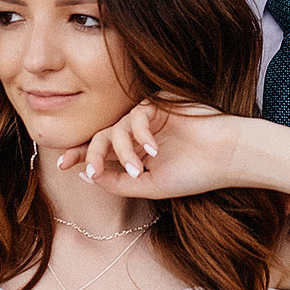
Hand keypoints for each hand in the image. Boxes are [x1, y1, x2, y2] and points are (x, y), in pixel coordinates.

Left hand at [67, 100, 241, 197]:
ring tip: (137, 168)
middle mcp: (139, 133)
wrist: (226, 157)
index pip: (103, 151)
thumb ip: (116, 182)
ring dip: (122, 152)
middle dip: (89, 152)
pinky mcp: (158, 103)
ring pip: (116, 129)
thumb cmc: (194, 174)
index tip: (62, 167)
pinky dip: (140, 134)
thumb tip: (86, 176)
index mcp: (137, 152)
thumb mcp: (148, 186)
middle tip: (85, 168)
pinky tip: (153, 150)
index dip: (82, 156)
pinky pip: (135, 116)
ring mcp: (149, 117)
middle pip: (101, 136)